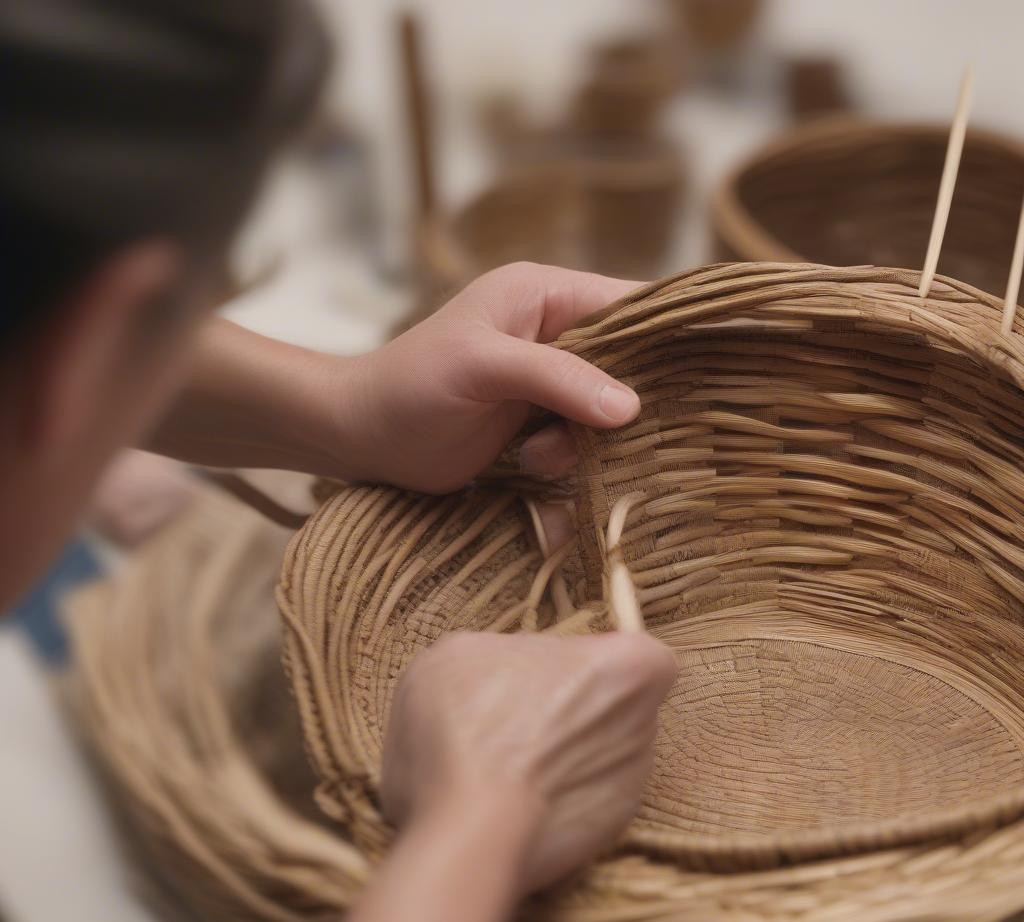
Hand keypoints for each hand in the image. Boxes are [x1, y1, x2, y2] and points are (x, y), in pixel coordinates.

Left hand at [334, 262, 642, 492]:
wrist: (362, 437)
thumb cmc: (411, 385)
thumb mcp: (483, 368)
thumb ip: (556, 378)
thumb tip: (630, 406)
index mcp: (544, 294)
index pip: (630, 303)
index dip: (667, 333)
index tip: (704, 370)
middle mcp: (553, 332)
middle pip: (627, 364)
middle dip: (618, 404)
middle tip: (606, 433)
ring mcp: (546, 381)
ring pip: (607, 410)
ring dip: (583, 439)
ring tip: (536, 451)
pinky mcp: (536, 422)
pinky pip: (580, 439)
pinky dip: (565, 457)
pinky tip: (527, 462)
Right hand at [380, 631, 675, 893]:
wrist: (468, 828)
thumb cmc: (470, 724)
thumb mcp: (463, 650)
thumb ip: (508, 651)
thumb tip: (508, 668)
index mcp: (626, 667)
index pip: (637, 654)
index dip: (596, 660)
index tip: (555, 671)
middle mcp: (644, 726)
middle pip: (611, 707)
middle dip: (570, 709)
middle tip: (513, 716)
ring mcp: (630, 786)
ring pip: (596, 757)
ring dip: (559, 758)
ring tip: (499, 767)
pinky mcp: (606, 837)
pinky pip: (581, 806)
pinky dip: (551, 804)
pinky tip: (506, 803)